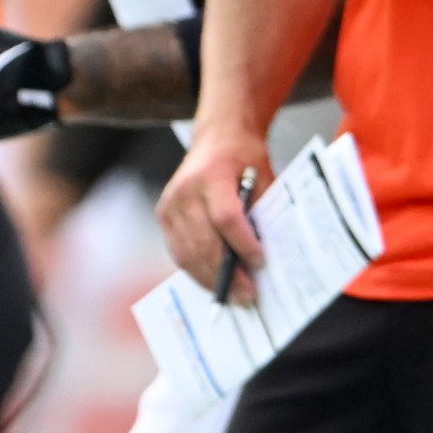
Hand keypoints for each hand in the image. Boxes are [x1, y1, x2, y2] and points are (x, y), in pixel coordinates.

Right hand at [156, 125, 271, 304]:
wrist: (217, 137)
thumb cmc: (244, 157)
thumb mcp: (264, 177)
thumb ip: (262, 212)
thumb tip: (268, 256)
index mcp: (212, 174)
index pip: (225, 217)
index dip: (243, 244)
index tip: (261, 263)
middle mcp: (185, 189)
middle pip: (203, 241)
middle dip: (227, 274)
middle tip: (248, 295)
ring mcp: (170, 203)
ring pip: (188, 252)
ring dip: (211, 279)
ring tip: (234, 296)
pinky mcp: (164, 214)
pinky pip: (179, 251)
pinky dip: (197, 270)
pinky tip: (214, 281)